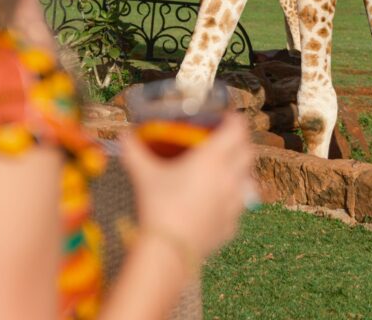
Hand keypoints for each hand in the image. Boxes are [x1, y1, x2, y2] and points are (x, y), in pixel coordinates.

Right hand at [120, 112, 253, 261]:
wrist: (168, 252)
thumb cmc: (158, 207)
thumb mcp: (143, 175)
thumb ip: (133, 151)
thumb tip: (123, 135)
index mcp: (213, 158)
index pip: (237, 128)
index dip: (233, 119)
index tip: (224, 118)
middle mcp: (229, 177)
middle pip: (248, 151)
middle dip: (240, 142)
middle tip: (224, 140)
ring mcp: (234, 203)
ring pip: (249, 178)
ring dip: (240, 170)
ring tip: (224, 170)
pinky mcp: (232, 225)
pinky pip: (239, 206)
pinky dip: (233, 198)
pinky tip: (218, 201)